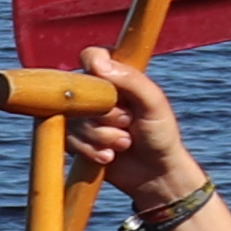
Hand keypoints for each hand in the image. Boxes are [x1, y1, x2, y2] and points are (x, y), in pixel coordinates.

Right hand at [72, 51, 201, 209]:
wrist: (157, 174)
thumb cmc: (161, 134)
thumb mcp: (154, 103)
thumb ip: (131, 80)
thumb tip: (97, 63)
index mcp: (117, 76)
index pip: (92, 57)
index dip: (93, 67)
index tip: (108, 89)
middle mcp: (98, 93)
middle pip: (80, 94)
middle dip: (106, 116)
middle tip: (128, 123)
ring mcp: (85, 116)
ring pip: (74, 121)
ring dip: (101, 137)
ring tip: (125, 143)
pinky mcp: (77, 139)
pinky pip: (69, 141)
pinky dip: (91, 151)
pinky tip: (110, 157)